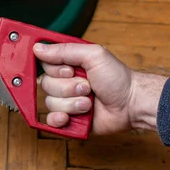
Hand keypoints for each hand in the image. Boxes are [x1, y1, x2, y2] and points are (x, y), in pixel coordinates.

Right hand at [33, 43, 167, 134]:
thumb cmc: (118, 78)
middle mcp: (64, 82)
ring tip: (89, 103)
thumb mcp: (93, 55)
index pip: (44, 64)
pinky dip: (58, 119)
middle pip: (45, 84)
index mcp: (67, 65)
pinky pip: (51, 121)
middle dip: (67, 87)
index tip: (70, 70)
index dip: (54, 69)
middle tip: (87, 87)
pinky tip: (69, 117)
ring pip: (51, 102)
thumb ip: (64, 50)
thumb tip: (37, 48)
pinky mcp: (69, 119)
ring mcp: (66, 101)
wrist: (132, 104)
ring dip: (71, 103)